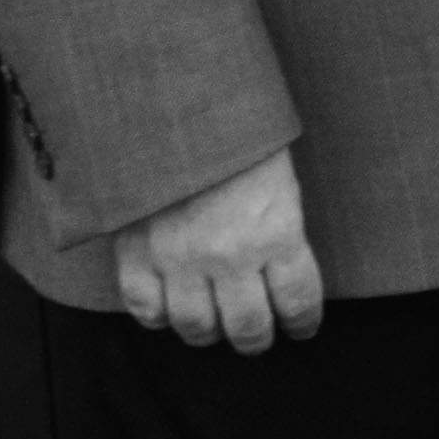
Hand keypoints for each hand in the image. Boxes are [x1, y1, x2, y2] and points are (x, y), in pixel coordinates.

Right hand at [108, 149, 322, 352]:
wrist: (169, 99)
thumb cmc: (233, 132)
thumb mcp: (278, 178)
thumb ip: (280, 230)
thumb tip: (281, 273)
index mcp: (275, 233)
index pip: (298, 303)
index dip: (303, 323)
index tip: (300, 327)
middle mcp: (229, 254)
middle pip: (248, 328)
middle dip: (257, 338)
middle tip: (256, 334)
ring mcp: (179, 257)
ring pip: (197, 327)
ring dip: (209, 333)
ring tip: (213, 324)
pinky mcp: (136, 250)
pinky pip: (144, 307)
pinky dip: (157, 316)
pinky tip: (168, 308)